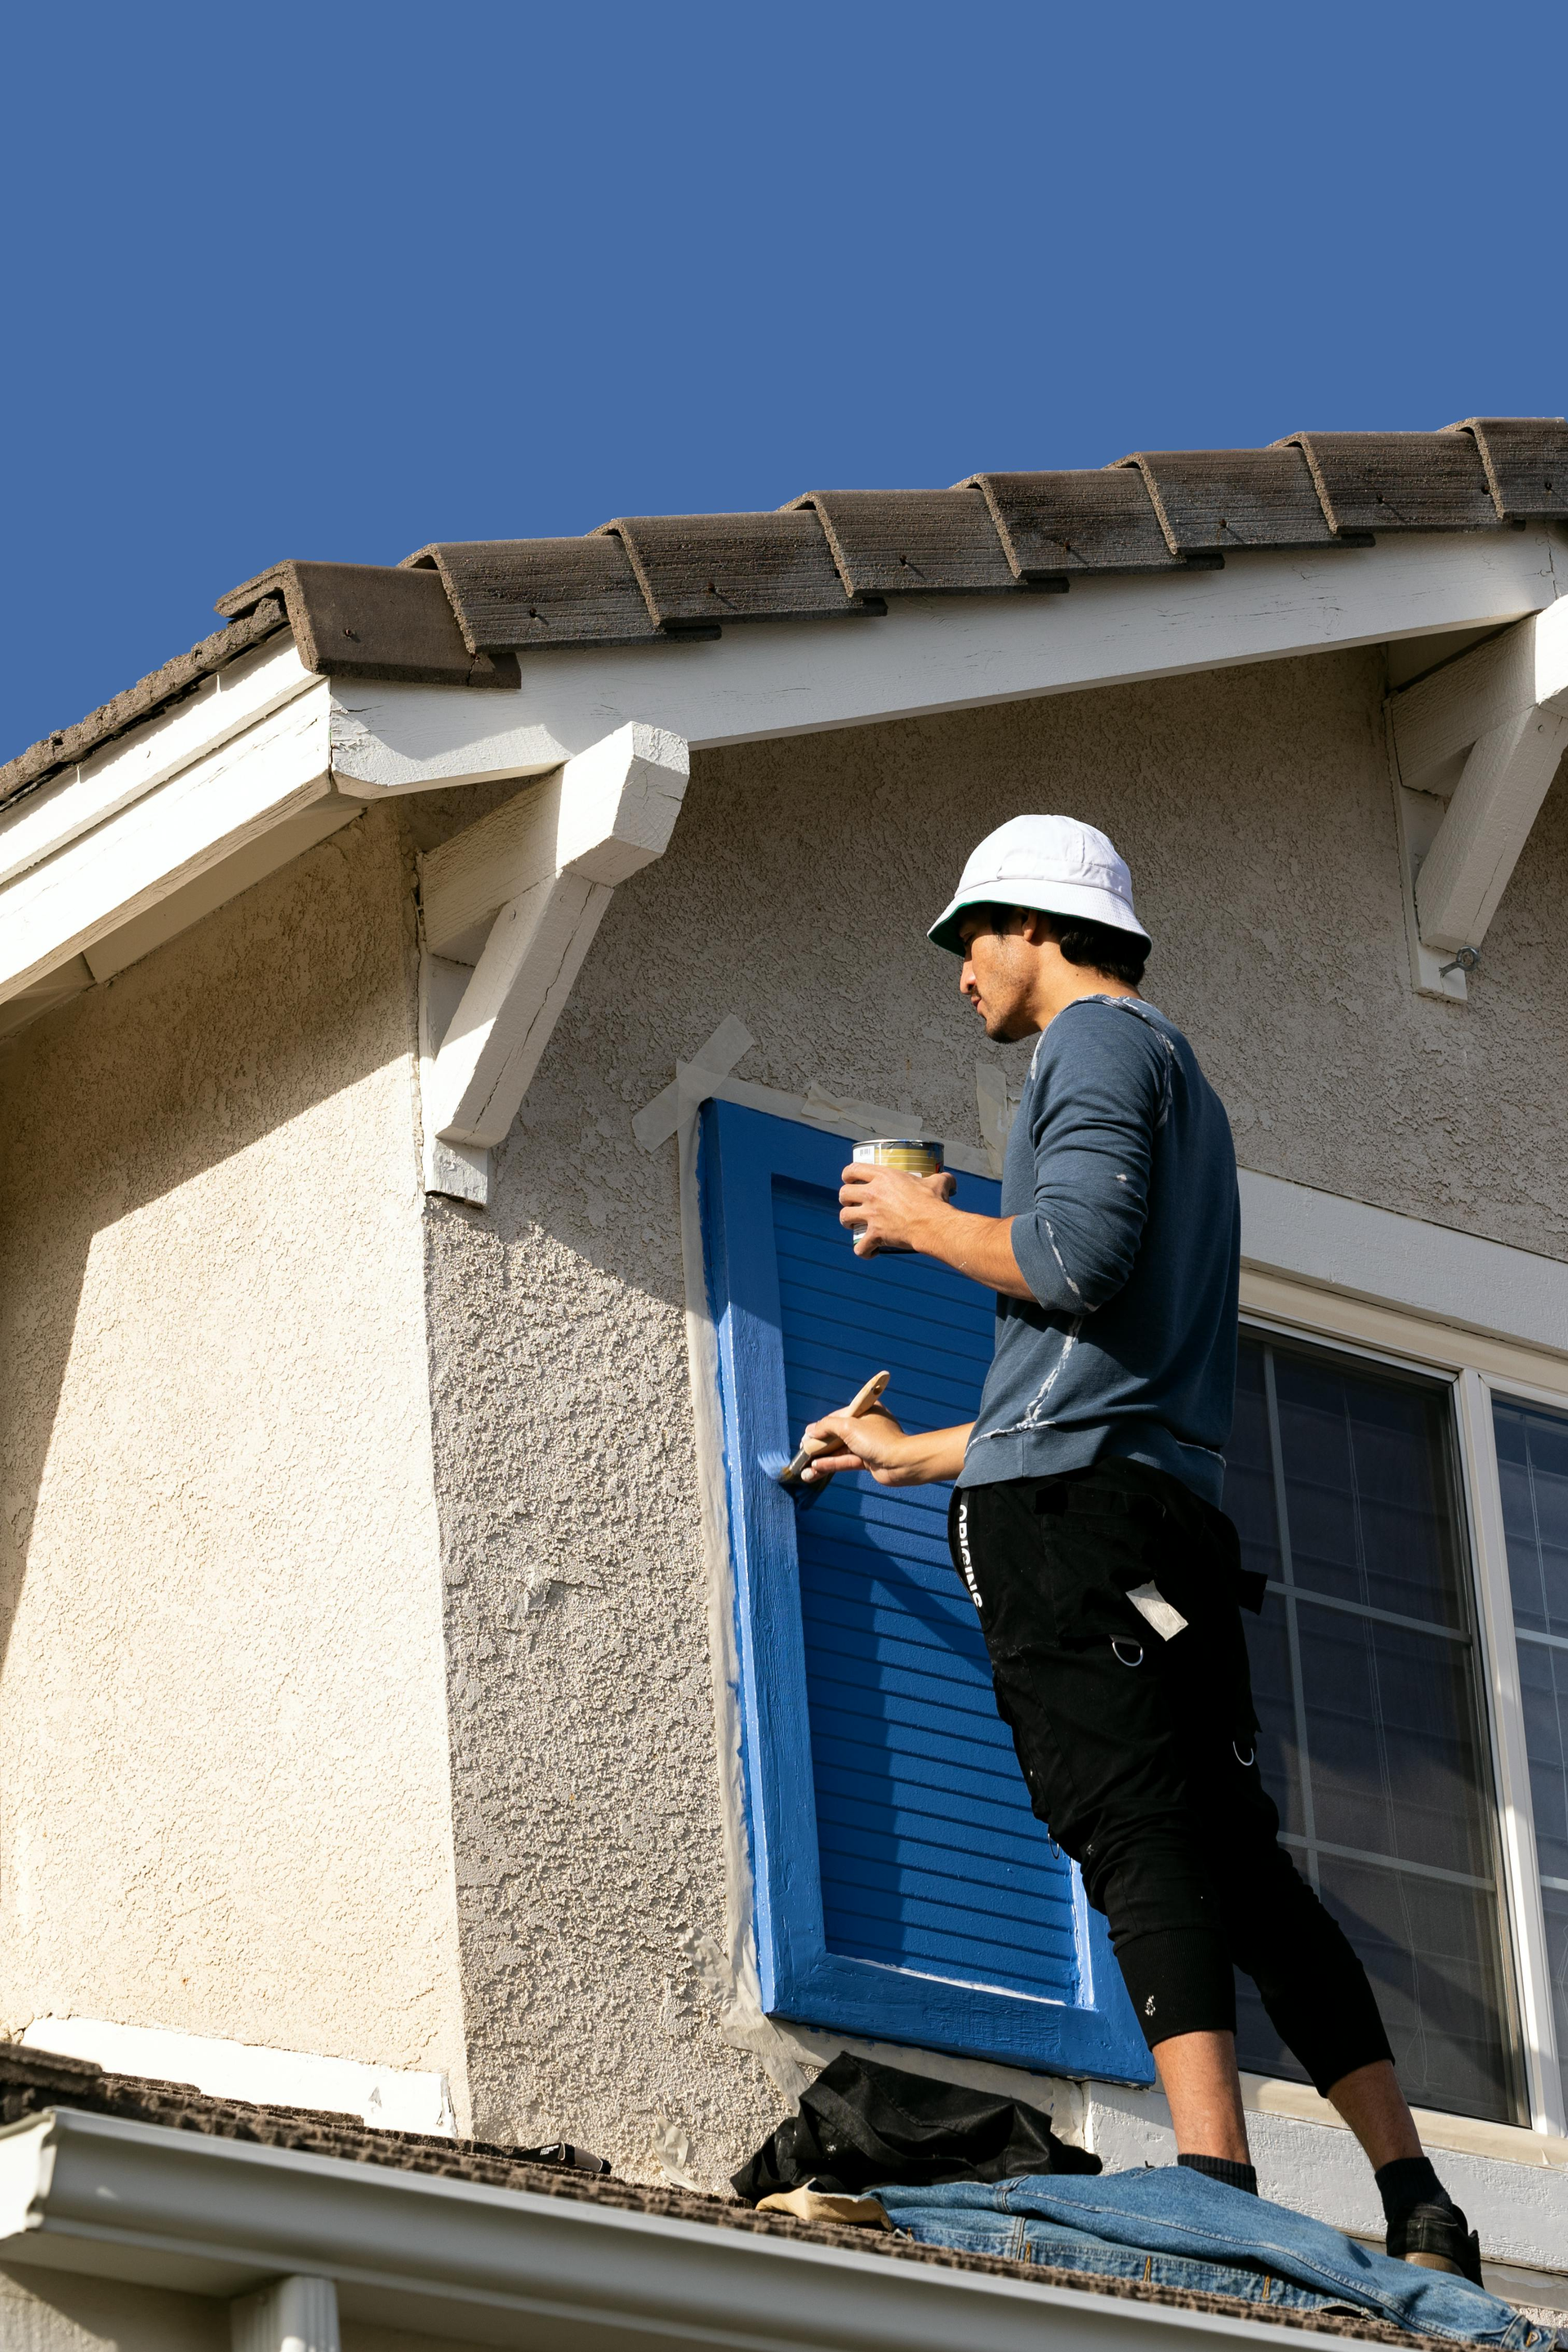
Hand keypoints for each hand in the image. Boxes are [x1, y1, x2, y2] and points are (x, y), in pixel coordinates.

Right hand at [800, 1403, 907, 1480]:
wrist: (902, 1463)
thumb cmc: (879, 1440)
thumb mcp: (848, 1426)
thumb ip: (826, 1426)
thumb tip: (810, 1430)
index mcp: (866, 1410)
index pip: (837, 1417)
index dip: (820, 1427)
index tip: (806, 1436)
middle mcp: (867, 1426)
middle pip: (837, 1434)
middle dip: (820, 1444)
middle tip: (803, 1452)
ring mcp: (868, 1444)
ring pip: (840, 1450)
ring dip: (822, 1458)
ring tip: (804, 1467)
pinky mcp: (868, 1461)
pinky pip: (845, 1461)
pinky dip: (831, 1465)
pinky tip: (815, 1470)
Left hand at [839, 1164, 955, 1255]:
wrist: (934, 1224)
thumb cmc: (935, 1201)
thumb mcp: (939, 1183)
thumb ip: (942, 1179)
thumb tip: (951, 1181)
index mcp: (883, 1177)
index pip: (852, 1170)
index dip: (847, 1175)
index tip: (849, 1180)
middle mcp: (872, 1194)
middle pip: (844, 1193)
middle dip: (845, 1199)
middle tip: (854, 1203)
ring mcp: (871, 1215)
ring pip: (844, 1217)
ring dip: (847, 1222)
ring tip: (854, 1224)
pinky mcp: (875, 1234)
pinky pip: (859, 1247)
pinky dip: (863, 1251)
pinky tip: (869, 1251)